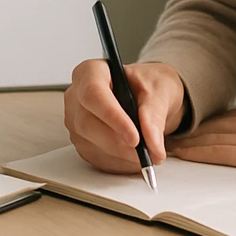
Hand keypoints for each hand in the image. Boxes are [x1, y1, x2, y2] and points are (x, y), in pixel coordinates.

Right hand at [64, 60, 184, 173]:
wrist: (149, 97)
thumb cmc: (149, 84)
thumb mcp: (159, 90)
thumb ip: (154, 115)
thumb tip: (152, 144)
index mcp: (91, 72)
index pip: (93, 94)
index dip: (112, 117)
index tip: (135, 137)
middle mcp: (77, 96)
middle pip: (88, 124)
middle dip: (119, 143)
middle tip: (149, 152)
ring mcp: (76, 121)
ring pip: (91, 145)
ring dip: (122, 156)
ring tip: (149, 154)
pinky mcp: (82, 142)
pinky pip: (96, 159)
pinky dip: (120, 164)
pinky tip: (136, 158)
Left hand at [167, 106, 235, 176]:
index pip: (222, 119)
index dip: (200, 124)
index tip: (183, 127)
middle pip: (208, 126)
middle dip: (185, 131)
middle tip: (162, 133)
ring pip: (207, 138)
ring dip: (184, 142)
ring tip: (164, 144)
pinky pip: (218, 152)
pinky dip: (197, 152)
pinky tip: (183, 154)